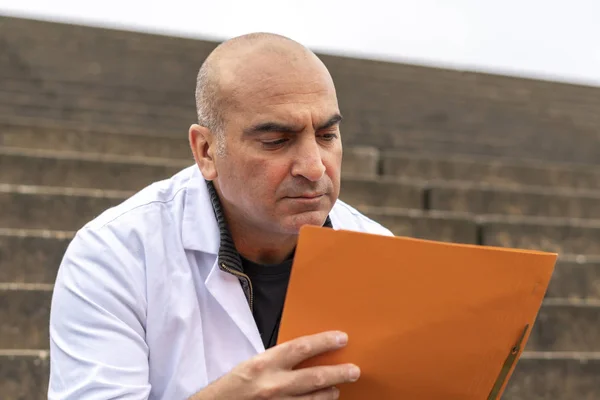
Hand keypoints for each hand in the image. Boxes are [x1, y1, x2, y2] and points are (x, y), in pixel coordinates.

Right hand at [190, 330, 359, 398]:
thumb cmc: (232, 386)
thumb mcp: (252, 366)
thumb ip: (277, 360)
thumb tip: (305, 353)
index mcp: (263, 364)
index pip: (301, 348)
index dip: (324, 342)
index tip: (342, 338)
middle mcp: (272, 386)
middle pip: (315, 378)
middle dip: (339, 373)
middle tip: (355, 370)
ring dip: (330, 394)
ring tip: (337, 388)